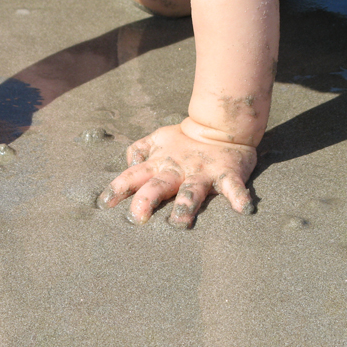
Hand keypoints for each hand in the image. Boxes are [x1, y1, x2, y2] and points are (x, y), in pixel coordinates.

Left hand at [96, 120, 256, 227]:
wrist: (220, 125)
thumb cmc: (184, 140)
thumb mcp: (157, 141)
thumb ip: (139, 152)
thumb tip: (128, 164)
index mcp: (158, 164)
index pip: (132, 176)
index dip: (117, 188)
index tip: (104, 204)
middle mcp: (177, 170)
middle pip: (158, 186)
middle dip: (147, 200)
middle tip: (137, 217)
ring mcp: (202, 173)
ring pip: (192, 191)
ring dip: (186, 205)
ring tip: (181, 221)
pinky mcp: (227, 174)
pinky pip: (234, 187)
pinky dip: (239, 197)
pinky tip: (243, 209)